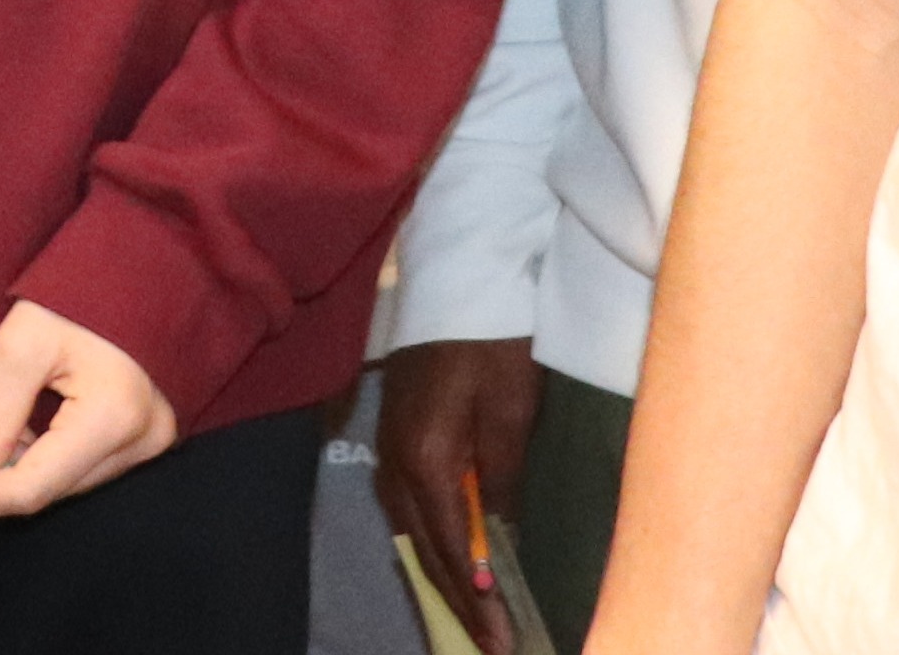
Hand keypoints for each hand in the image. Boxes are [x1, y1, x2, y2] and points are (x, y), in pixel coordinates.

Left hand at [0, 299, 178, 518]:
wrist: (134, 268)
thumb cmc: (80, 293)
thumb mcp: (23, 343)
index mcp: (114, 418)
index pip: (32, 488)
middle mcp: (139, 444)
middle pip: (44, 487)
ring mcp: (144, 444)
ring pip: (56, 478)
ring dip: (1, 457)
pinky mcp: (137, 438)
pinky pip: (73, 462)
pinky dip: (30, 449)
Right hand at [374, 339, 538, 654]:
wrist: (459, 280)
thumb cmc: (493, 341)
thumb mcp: (510, 412)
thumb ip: (502, 483)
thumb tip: (498, 542)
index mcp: (424, 460)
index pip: (450, 550)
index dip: (476, 599)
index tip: (501, 638)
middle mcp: (394, 464)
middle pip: (423, 551)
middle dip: (458, 604)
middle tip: (490, 644)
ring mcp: (388, 451)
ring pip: (412, 534)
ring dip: (442, 578)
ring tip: (474, 618)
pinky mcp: (394, 439)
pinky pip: (408, 510)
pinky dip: (432, 545)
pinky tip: (451, 564)